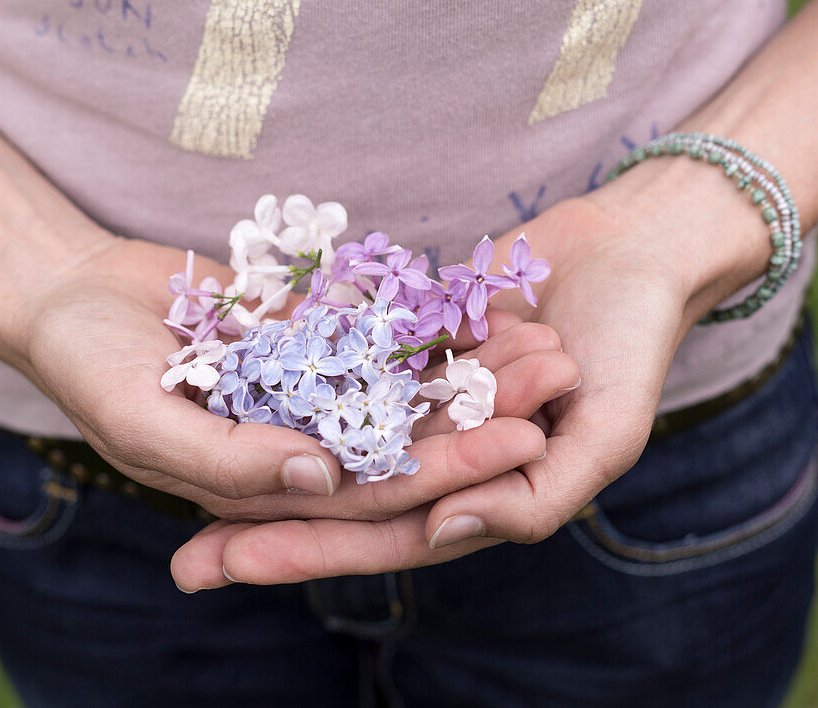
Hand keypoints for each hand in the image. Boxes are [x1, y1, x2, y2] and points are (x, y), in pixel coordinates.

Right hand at [22, 237, 576, 529]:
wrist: (66, 290)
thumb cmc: (84, 364)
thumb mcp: (141, 418)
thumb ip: (226, 461)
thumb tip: (323, 479)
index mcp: (266, 487)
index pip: (372, 494)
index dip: (449, 472)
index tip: (521, 445)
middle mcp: (298, 447)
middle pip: (407, 439)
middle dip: (481, 415)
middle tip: (556, 383)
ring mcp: (308, 390)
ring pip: (404, 384)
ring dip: (471, 364)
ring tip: (543, 336)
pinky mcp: (309, 337)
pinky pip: (379, 328)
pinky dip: (428, 314)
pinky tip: (487, 293)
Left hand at [168, 164, 770, 586]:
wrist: (637, 250)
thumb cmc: (634, 347)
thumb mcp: (605, 435)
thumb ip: (534, 499)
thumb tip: (438, 536)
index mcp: (484, 495)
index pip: (384, 535)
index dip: (310, 554)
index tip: (232, 566)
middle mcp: (444, 459)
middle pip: (341, 500)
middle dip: (264, 530)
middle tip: (185, 561)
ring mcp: (424, 403)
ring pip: (331, 438)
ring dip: (265, 462)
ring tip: (181, 479)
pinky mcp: (413, 350)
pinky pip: (345, 368)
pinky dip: (295, 380)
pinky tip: (230, 387)